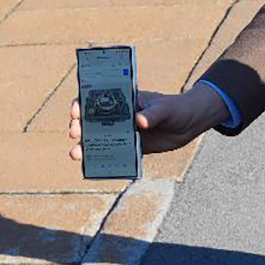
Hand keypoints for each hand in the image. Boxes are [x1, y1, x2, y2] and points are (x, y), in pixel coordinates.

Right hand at [66, 86, 228, 161]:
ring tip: (76, 155)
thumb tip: (139, 121)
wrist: (190, 123)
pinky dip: (103, 160)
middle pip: (92, 120)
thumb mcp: (166, 108)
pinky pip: (114, 154)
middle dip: (79, 126)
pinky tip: (93, 166)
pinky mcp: (132, 148)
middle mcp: (120, 116)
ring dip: (85, 147)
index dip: (81, 103)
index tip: (76, 111)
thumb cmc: (176, 108)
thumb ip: (153, 114)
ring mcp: (124, 132)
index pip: (96, 98)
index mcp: (124, 99)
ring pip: (99, 139)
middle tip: (74, 132)